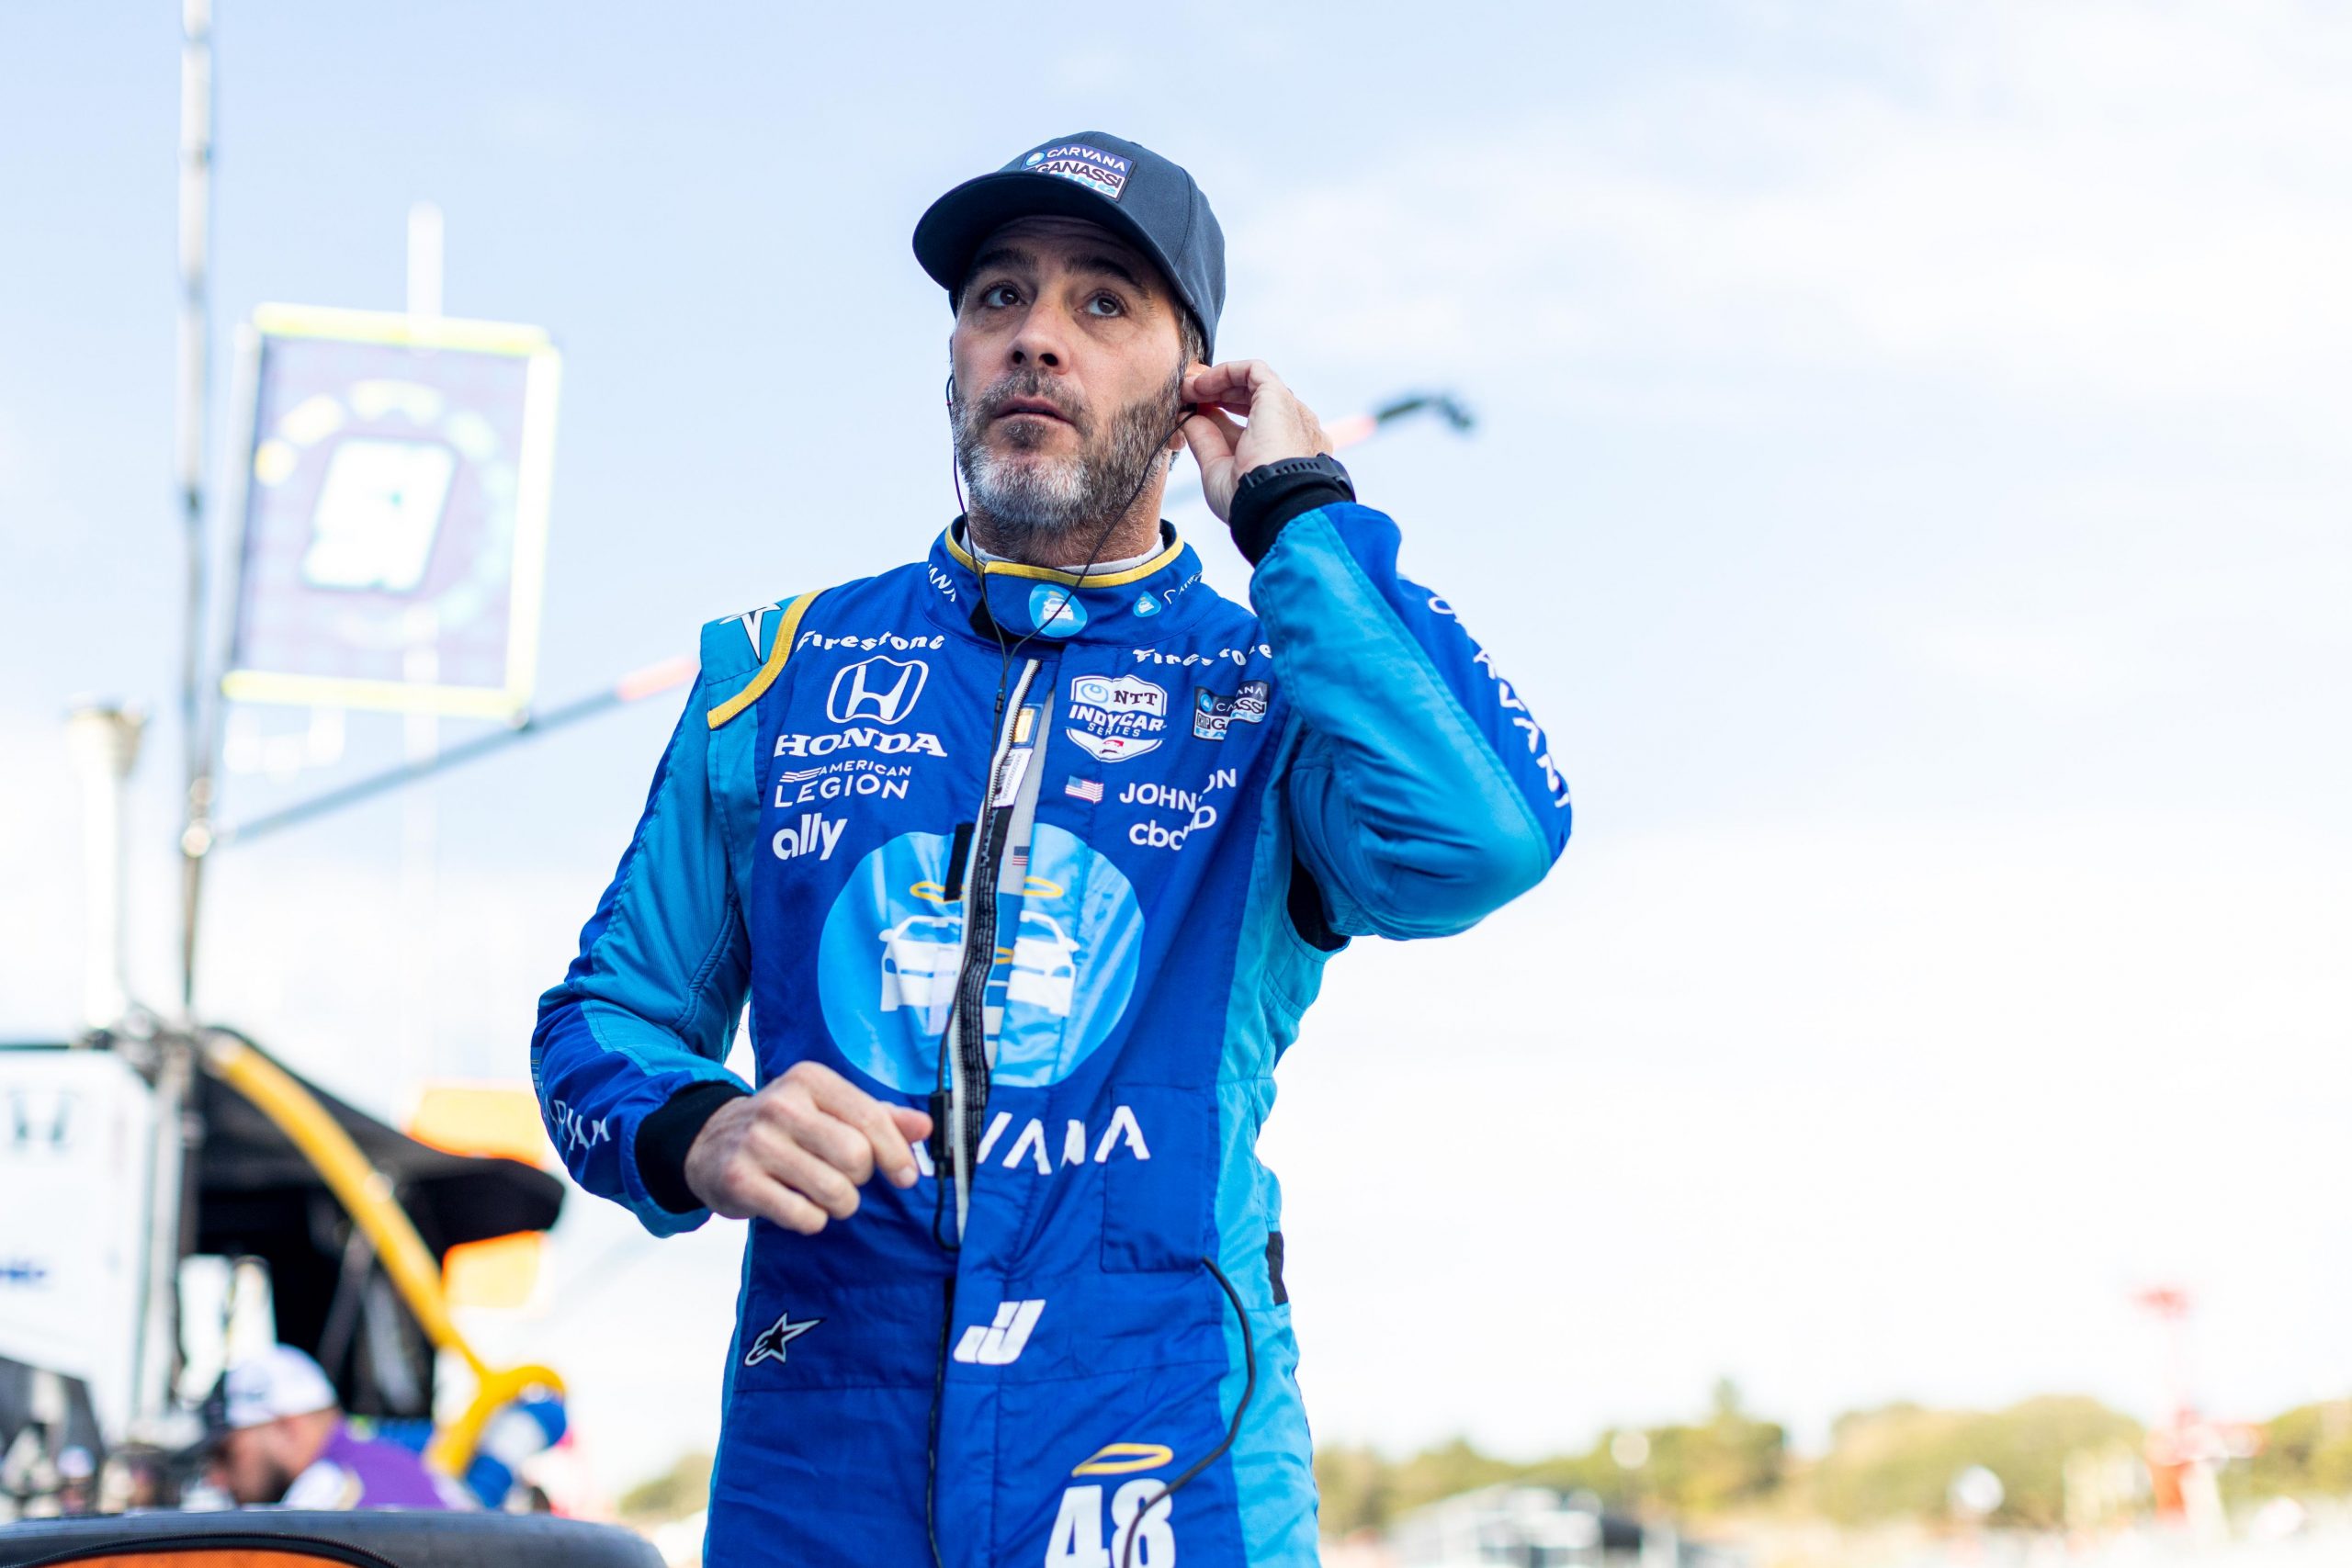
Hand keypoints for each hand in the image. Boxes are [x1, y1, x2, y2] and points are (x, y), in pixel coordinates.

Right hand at [682, 1061, 932, 1234]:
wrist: (708, 1142)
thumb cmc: (784, 1127)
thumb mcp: (827, 1109)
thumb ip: (878, 1117)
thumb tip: (925, 1127)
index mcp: (810, 1080)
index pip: (871, 1118)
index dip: (896, 1153)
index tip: (906, 1176)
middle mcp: (781, 1105)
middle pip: (856, 1158)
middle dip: (860, 1179)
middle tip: (843, 1177)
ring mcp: (757, 1143)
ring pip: (834, 1191)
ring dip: (840, 1204)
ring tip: (822, 1194)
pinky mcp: (739, 1181)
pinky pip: (803, 1216)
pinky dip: (811, 1220)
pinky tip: (797, 1206)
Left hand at [1180, 360, 1333, 522]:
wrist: (1268, 503)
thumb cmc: (1246, 500)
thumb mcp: (1218, 470)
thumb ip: (1206, 441)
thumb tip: (1189, 419)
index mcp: (1284, 452)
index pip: (1250, 424)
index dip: (1219, 415)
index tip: (1191, 415)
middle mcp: (1293, 428)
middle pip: (1252, 401)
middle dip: (1217, 395)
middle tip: (1185, 396)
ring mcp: (1290, 411)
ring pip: (1253, 383)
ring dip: (1217, 382)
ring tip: (1189, 389)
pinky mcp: (1280, 396)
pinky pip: (1253, 370)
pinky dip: (1224, 372)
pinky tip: (1200, 385)